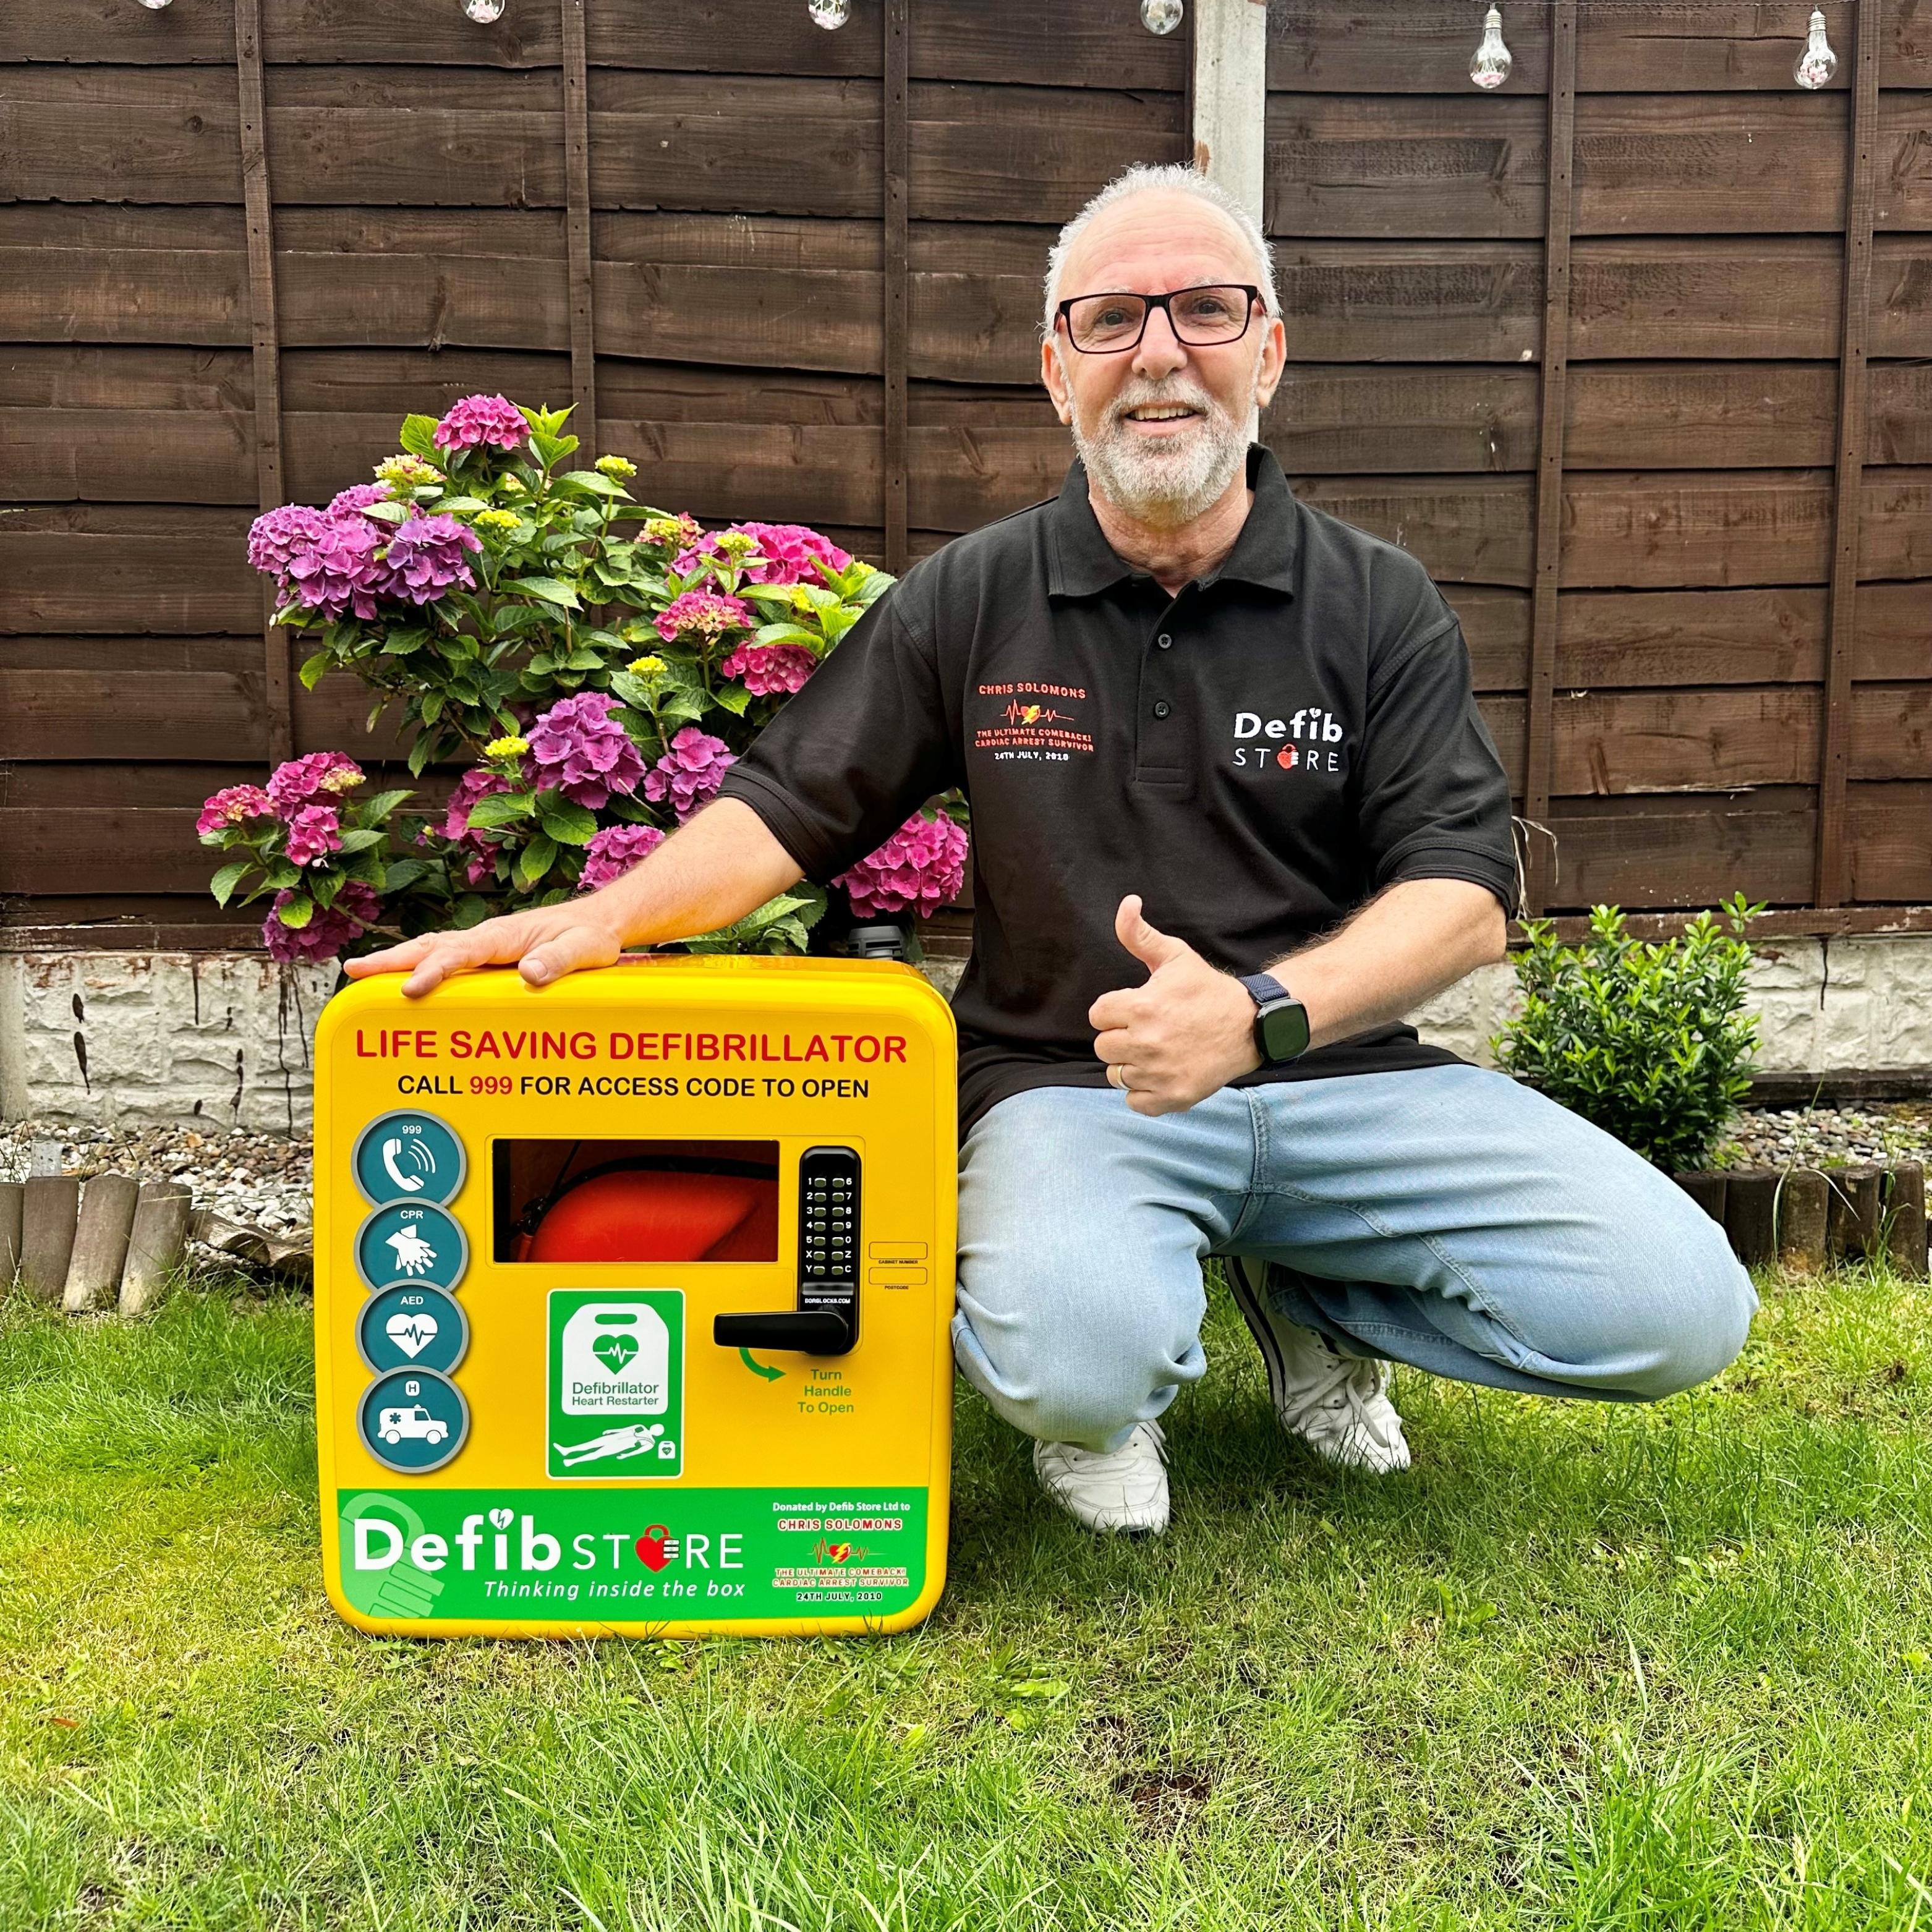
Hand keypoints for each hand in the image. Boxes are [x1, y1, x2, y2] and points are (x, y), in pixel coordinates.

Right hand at [345, 901, 627, 997]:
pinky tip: (403, 978)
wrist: (600, 922)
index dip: (434, 970)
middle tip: (354, 971)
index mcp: (505, 935)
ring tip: (361, 975)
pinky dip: (418, 963)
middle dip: (391, 959)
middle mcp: (488, 937)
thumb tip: (529, 973)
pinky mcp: (487, 955)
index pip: (461, 952)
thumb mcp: (585, 950)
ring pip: (432, 948)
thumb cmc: (591, 936)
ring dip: (397, 959)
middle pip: (431, 946)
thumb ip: (559, 961)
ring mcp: (484, 945)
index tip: (411, 988)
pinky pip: (446, 957)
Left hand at [1087, 895, 1259, 1115]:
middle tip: (1149, 1031)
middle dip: (1121, 1037)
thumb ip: (1140, 934)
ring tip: (1158, 1051)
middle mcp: (1147, 1042)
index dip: (1115, 1010)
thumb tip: (1126, 903)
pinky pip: (1135, 1101)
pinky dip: (1145, 1092)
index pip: (1098, 1015)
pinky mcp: (1173, 1096)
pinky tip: (1163, 1073)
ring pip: (1117, 1075)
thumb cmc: (1208, 991)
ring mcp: (1160, 1072)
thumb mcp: (1176, 956)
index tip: (1138, 1009)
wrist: (1252, 1026)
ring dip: (1132, 1065)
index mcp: (1142, 1007)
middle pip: (1103, 1047)